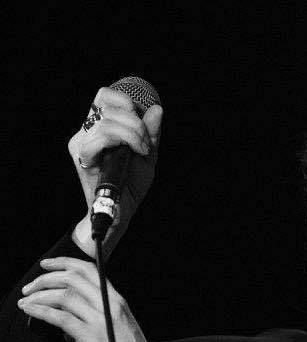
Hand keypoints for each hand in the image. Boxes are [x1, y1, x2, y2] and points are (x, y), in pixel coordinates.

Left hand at [17, 257, 162, 341]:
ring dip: (40, 295)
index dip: (66, 263)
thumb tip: (74, 316)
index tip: (49, 265)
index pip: (91, 270)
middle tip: (32, 286)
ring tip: (28, 300)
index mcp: (118, 302)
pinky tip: (31, 311)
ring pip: (65, 295)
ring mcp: (101, 320)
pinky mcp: (91, 336)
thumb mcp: (121, 328)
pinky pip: (61, 317)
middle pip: (74, 278)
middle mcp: (110, 306)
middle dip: (46, 278)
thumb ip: (100, 316)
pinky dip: (41, 311)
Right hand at [67, 86, 162, 258]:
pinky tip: (136, 153)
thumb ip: (151, 133)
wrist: (122, 211)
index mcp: (100, 127)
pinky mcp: (82, 157)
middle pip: (107, 105)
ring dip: (132, 133)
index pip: (105, 96)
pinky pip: (99, 138)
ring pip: (106, 122)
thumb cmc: (132, 184)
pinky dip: (123, 140)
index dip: (125, 100)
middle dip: (135, 120)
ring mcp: (82, 143)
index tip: (144, 122)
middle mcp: (87, 132)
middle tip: (146, 142)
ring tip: (143, 150)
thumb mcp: (148, 155)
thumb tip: (157, 109)